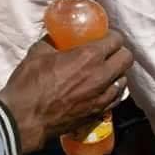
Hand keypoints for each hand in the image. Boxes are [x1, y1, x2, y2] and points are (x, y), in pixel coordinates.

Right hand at [0, 31, 132, 153]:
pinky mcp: (100, 112)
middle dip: (120, 53)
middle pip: (127, 59)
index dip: (113, 36)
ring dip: (117, 74)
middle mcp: (102, 75)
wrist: (28, 118)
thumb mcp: (39, 52)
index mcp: (89, 56)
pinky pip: (116, 98)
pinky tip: (104, 90)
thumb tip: (56, 38)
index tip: (106, 37)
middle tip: (109, 53)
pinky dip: (113, 92)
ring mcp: (103, 96)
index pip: (116, 40)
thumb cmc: (30, 84)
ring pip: (124, 80)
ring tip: (107, 73)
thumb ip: (53, 42)